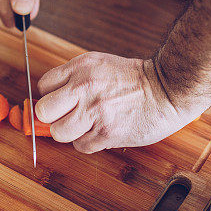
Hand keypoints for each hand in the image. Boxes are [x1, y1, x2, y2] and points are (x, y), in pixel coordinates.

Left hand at [35, 52, 208, 153]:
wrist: (168, 89)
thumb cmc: (135, 79)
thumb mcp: (100, 65)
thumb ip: (74, 79)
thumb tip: (52, 101)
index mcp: (81, 67)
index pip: (44, 85)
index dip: (51, 96)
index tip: (61, 101)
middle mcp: (84, 87)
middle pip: (43, 111)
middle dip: (52, 116)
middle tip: (67, 116)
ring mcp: (94, 111)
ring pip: (59, 133)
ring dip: (70, 133)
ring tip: (86, 125)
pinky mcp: (105, 133)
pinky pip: (81, 146)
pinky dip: (89, 142)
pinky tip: (102, 131)